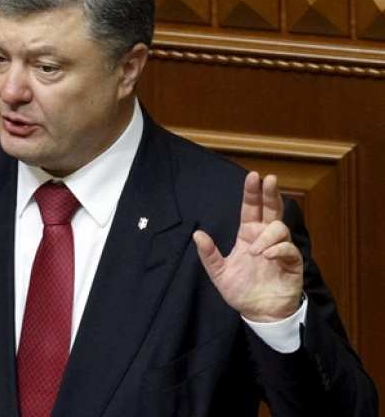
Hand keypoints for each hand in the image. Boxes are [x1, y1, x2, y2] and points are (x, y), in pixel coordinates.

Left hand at [193, 171, 303, 321]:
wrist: (259, 313)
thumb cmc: (241, 290)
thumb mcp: (219, 273)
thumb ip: (209, 254)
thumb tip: (197, 234)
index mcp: (248, 235)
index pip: (251, 209)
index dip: (251, 193)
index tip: (252, 177)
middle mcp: (265, 237)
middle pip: (271, 209)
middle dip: (270, 193)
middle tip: (270, 180)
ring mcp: (280, 248)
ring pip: (279, 228)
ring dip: (267, 235)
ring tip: (256, 251)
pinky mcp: (292, 262)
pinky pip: (288, 248)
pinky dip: (278, 249)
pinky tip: (268, 256)